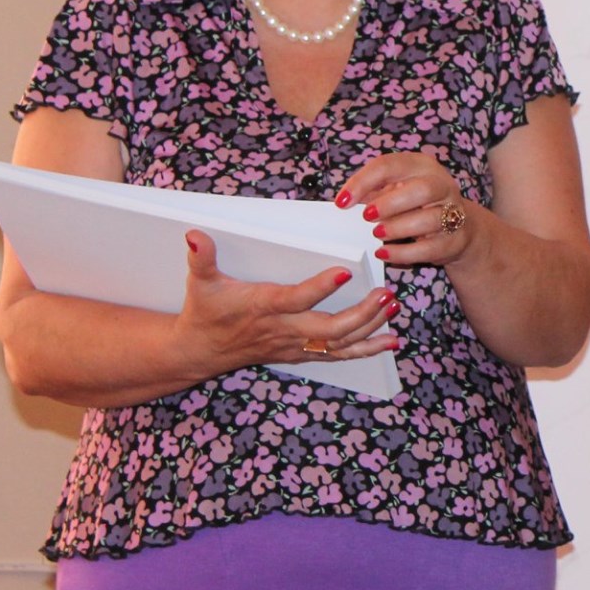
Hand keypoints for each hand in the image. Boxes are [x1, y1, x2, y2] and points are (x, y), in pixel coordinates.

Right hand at [176, 229, 396, 375]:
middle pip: (330, 328)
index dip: (320, 288)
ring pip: (339, 344)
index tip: (345, 273)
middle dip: (362, 314)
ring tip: (395, 308)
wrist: (198, 352)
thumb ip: (202, 258)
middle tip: (387, 294)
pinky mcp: (300, 353)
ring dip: (371, 329)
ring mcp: (294, 345)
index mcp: (264, 307)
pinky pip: (338, 355)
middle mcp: (284, 329)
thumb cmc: (204, 312)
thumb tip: (195, 235)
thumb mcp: (200, 283)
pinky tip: (391, 341)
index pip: (296, 299)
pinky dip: (366, 349)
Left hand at [337, 152, 480, 270]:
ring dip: (398, 228)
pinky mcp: (455, 239)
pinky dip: (404, 252)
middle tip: (367, 216)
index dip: (363, 182)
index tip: (342, 202)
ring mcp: (453, 212)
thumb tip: (344, 201)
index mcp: (421, 166)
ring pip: (429, 219)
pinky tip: (385, 253)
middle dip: (390, 204)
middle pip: (422, 189)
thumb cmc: (417, 205)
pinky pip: (430, 248)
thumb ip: (372, 192)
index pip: (390, 165)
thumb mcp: (395, 190)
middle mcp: (441, 185)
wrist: (460, 227)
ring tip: (377, 234)